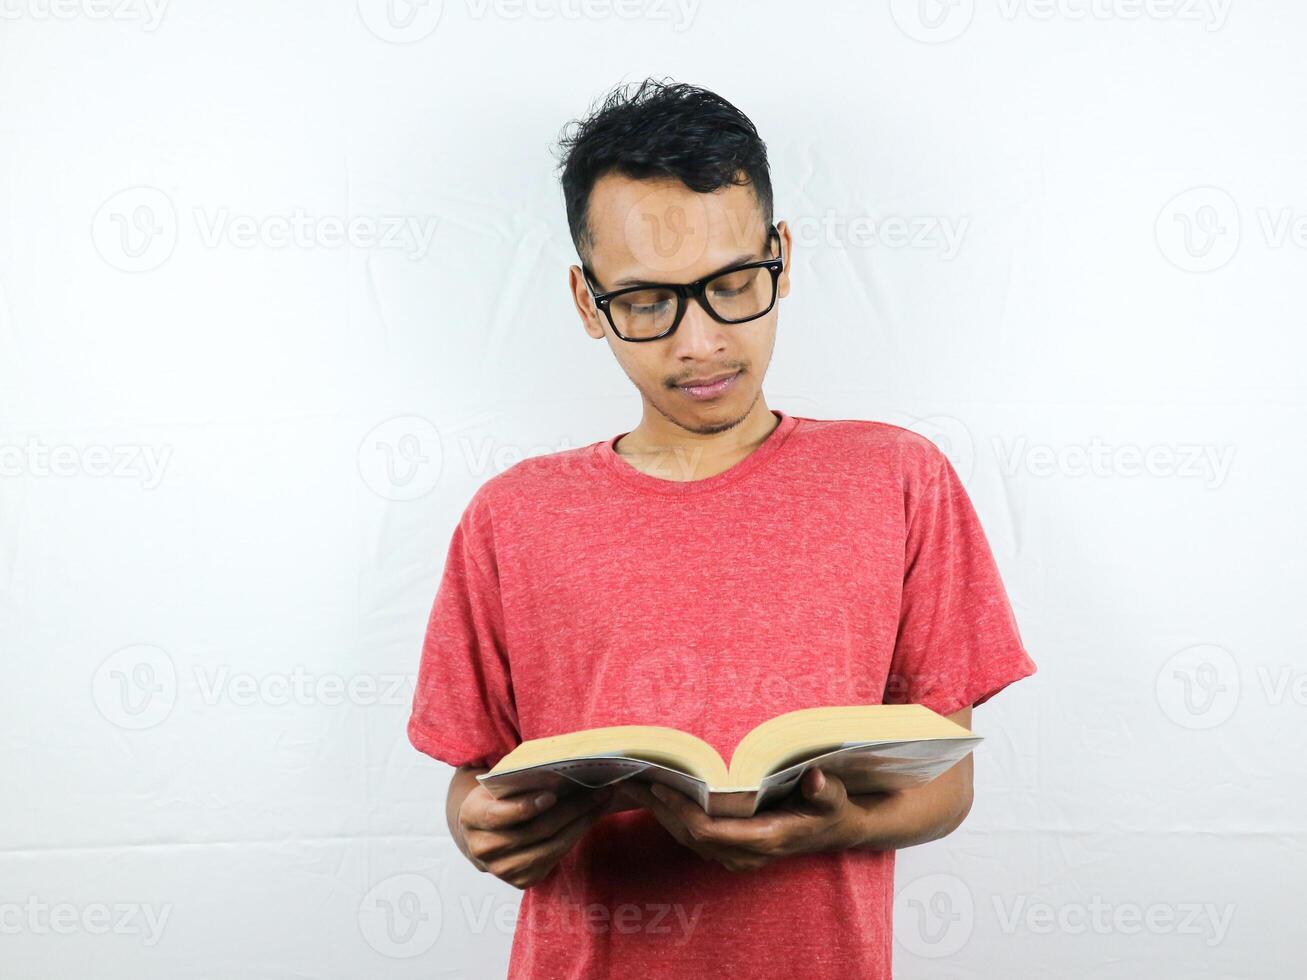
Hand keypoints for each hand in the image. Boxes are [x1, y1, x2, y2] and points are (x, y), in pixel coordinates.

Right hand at [456, 784, 611, 889]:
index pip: (499, 815)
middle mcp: (483, 848)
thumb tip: (560, 770)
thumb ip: (518, 780)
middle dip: (571, 810)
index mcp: (472, 817)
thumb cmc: (496, 799)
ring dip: (581, 824)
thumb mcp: (497, 785)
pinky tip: (589, 819)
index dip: (526, 807)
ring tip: (601, 803)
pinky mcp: (520, 880)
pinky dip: (575, 837)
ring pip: (550, 847)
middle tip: (598, 791)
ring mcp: (502, 869)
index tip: (552, 795)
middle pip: (534, 831)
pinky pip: (555, 858)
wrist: (482, 834)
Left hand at [620, 768, 869, 871]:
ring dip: (661, 815)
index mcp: (765, 839)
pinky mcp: (733, 848)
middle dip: (660, 810)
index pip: (711, 832)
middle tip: (630, 780)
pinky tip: (656, 797)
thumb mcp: (835, 799)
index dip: (682, 812)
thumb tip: (815, 779)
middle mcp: (746, 853)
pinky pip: (695, 837)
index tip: (660, 787)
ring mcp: (738, 854)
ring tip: (634, 785)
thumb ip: (826, 792)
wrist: (836, 831)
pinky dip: (673, 818)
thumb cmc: (832, 810)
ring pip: (689, 839)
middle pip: (691, 836)